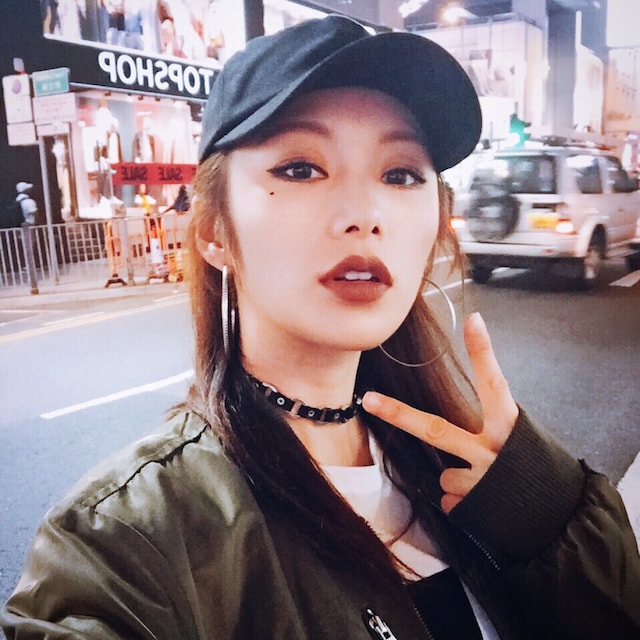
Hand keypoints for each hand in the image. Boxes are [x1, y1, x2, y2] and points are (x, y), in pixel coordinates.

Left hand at [363, 312, 518, 512]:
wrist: (564, 525)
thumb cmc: (538, 475)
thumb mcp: (526, 443)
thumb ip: (494, 430)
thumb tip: (459, 425)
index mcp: (512, 429)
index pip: (495, 384)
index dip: (484, 353)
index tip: (473, 320)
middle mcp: (495, 452)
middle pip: (437, 430)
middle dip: (400, 415)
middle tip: (371, 400)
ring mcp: (482, 482)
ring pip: (445, 475)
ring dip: (460, 482)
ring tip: (488, 489)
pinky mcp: (474, 509)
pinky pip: (451, 500)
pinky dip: (464, 503)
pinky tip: (486, 507)